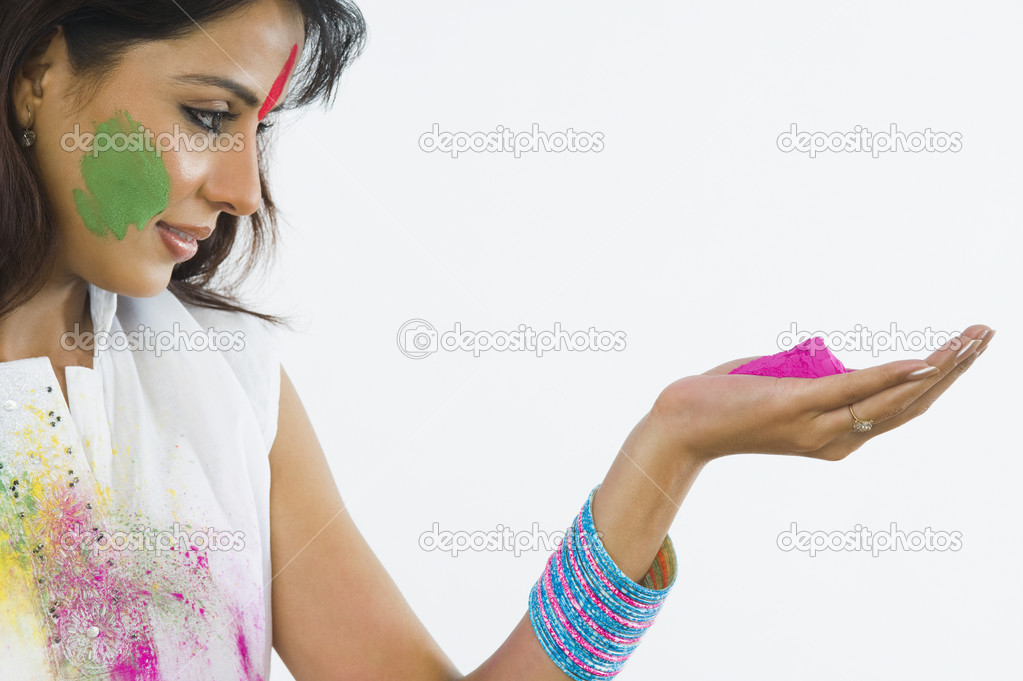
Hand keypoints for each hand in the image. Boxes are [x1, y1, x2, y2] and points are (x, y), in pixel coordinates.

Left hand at [648, 325, 994, 462]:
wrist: (679, 426)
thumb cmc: (722, 404)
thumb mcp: (778, 388)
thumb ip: (812, 379)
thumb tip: (828, 361)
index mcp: (835, 438)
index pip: (901, 409)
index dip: (938, 381)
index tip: (967, 348)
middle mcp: (836, 440)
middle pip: (911, 405)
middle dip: (956, 369)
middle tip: (988, 334)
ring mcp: (819, 426)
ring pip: (895, 399)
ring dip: (940, 366)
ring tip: (974, 338)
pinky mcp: (798, 407)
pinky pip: (856, 390)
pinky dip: (892, 376)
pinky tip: (925, 362)